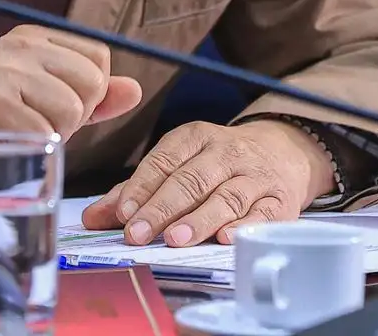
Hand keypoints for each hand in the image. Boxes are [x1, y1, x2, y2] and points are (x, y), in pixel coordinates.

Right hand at [0, 27, 141, 186]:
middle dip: (77, 116)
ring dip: (56, 136)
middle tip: (40, 126)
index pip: (99, 58)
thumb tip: (135, 91)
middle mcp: (19, 45)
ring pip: (72, 109)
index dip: (91, 94)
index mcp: (33, 38)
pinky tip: (9, 146)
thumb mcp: (41, 98)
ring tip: (23, 135)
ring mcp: (4, 71)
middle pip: (91, 82)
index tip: (59, 110)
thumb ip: (90, 97)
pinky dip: (35, 151)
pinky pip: (44, 134)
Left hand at [80, 120, 333, 245]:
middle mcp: (226, 152)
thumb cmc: (220, 163)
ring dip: (198, 219)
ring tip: (174, 239)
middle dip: (161, 207)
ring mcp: (254, 176)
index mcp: (196, 137)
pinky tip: (224, 239)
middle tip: (137, 234)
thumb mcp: (181, 162)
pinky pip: (261, 214)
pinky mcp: (279, 201)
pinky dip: (243, 227)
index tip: (122, 212)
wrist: (285, 151)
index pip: (164, 160)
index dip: (141, 186)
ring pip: (225, 197)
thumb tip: (92, 218)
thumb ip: (137, 190)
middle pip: (191, 179)